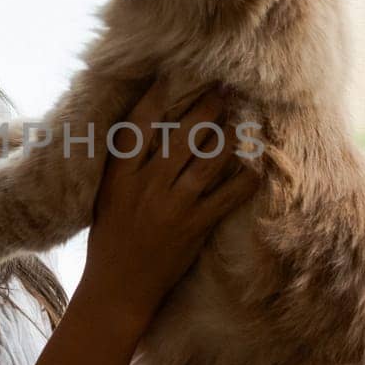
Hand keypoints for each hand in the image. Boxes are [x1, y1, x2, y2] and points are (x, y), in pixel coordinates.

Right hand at [78, 76, 260, 327]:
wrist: (118, 287)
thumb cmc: (109, 239)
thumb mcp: (106, 196)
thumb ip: (123, 166)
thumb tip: (141, 132)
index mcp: (120, 176)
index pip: (139, 126)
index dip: (157, 98)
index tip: (171, 76)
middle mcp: (146, 186)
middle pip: (182, 136)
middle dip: (206, 109)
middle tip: (223, 89)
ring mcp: (172, 207)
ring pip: (207, 161)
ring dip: (228, 136)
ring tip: (242, 118)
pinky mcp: (193, 227)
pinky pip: (226, 197)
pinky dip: (244, 180)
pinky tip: (257, 165)